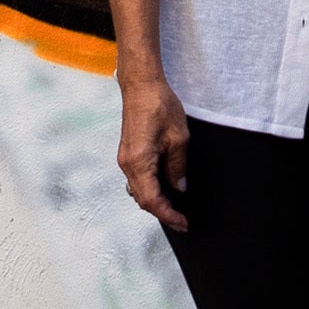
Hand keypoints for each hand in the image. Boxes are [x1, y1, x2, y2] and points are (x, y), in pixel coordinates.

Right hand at [116, 79, 192, 231]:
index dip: (168, 215)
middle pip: (142, 200)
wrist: (141, 85)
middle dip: (162, 213)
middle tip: (182, 222)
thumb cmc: (159, 105)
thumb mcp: (179, 138)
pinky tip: (163, 190)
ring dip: (155, 203)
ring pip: (138, 191)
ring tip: (174, 209)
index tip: (183, 223)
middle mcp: (127, 163)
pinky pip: (137, 180)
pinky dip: (149, 190)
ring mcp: (125, 159)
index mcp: (139, 162)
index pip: (152, 200)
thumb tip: (179, 188)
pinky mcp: (127, 153)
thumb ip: (178, 167)